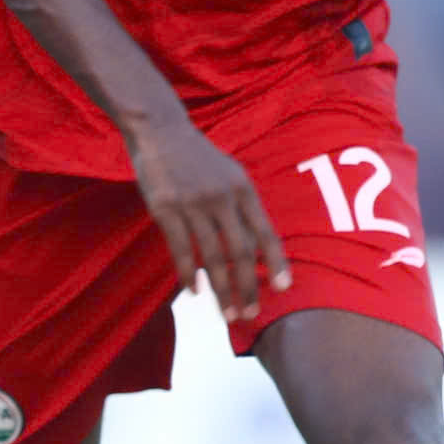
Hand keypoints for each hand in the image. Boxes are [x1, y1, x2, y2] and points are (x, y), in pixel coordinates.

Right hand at [126, 118, 291, 320]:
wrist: (160, 130)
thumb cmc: (197, 156)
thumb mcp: (229, 174)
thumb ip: (241, 206)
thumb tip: (254, 246)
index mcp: (243, 189)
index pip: (265, 232)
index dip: (276, 262)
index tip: (283, 288)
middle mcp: (222, 198)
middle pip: (241, 251)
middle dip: (248, 286)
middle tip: (249, 314)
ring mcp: (193, 204)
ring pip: (212, 256)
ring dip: (220, 289)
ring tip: (224, 313)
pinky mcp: (165, 208)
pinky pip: (180, 248)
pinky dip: (187, 273)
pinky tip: (192, 290)